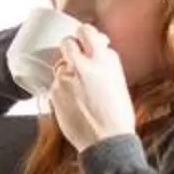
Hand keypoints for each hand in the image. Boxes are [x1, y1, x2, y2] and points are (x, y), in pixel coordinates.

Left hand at [49, 26, 137, 149]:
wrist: (106, 141)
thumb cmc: (118, 116)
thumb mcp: (119, 82)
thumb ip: (106, 63)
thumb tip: (99, 50)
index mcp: (104, 61)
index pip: (86, 31)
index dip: (84, 34)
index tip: (84, 40)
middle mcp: (83, 66)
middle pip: (66, 42)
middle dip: (69, 48)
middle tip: (75, 59)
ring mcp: (66, 79)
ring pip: (60, 66)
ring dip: (66, 73)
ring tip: (78, 91)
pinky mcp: (55, 93)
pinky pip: (55, 84)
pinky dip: (61, 90)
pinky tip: (73, 103)